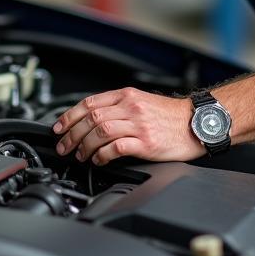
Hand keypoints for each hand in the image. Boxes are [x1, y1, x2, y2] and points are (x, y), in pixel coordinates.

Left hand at [53, 87, 202, 164]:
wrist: (196, 122)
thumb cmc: (170, 116)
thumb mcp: (141, 102)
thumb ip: (118, 107)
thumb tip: (92, 121)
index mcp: (126, 95)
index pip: (89, 103)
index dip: (69, 116)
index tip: (59, 128)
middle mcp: (130, 107)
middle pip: (91, 118)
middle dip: (72, 134)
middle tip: (64, 146)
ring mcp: (138, 124)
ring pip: (100, 131)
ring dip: (84, 145)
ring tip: (80, 156)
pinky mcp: (146, 142)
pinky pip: (117, 147)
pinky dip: (103, 155)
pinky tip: (99, 160)